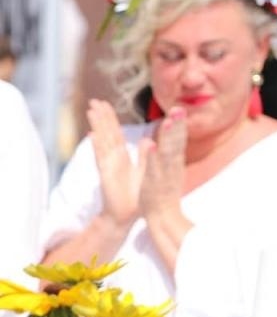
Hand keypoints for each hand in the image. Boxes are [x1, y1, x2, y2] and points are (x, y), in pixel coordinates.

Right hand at [87, 99, 144, 225]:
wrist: (126, 215)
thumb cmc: (134, 194)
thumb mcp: (143, 170)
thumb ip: (142, 155)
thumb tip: (145, 140)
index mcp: (121, 157)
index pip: (115, 134)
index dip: (110, 119)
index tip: (105, 104)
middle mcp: (113, 159)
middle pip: (106, 134)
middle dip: (101, 117)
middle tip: (94, 101)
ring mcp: (108, 165)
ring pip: (102, 141)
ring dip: (97, 126)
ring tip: (91, 110)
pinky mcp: (107, 174)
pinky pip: (102, 157)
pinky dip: (97, 145)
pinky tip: (92, 134)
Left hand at [138, 109, 188, 219]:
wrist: (163, 217)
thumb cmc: (162, 193)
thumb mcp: (165, 171)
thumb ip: (161, 155)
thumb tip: (153, 140)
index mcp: (174, 162)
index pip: (178, 140)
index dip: (179, 125)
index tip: (179, 109)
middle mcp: (172, 166)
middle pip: (176, 142)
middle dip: (177, 126)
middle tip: (179, 110)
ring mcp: (164, 174)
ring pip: (168, 152)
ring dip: (168, 137)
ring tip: (168, 122)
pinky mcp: (154, 183)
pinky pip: (153, 168)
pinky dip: (153, 157)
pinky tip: (151, 145)